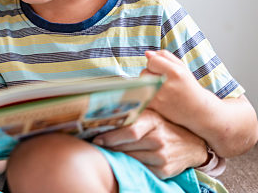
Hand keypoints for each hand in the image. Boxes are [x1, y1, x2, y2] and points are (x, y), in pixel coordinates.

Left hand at [92, 109, 207, 178]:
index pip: (130, 131)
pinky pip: (139, 169)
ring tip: (106, 153)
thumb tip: (105, 116)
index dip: (111, 137)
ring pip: (131, 159)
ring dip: (116, 157)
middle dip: (109, 147)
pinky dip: (128, 166)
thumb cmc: (163, 127)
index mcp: (153, 121)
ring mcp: (162, 157)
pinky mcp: (163, 171)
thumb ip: (132, 116)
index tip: (96, 138)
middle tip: (95, 146)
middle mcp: (159, 139)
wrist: (191, 144)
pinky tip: (122, 162)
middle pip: (127, 147)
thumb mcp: (151, 116)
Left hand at [140, 50, 210, 127]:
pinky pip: (141, 94)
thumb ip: (165, 57)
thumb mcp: (182, 68)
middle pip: (144, 72)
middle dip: (150, 74)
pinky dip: (145, 94)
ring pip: (141, 83)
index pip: (151, 61)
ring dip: (147, 84)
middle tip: (163, 81)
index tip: (161, 69)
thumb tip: (147, 53)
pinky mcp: (155, 106)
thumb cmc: (188, 87)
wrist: (198, 111)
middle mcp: (167, 84)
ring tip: (161, 89)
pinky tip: (157, 97)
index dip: (154, 64)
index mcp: (175, 72)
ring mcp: (160, 97)